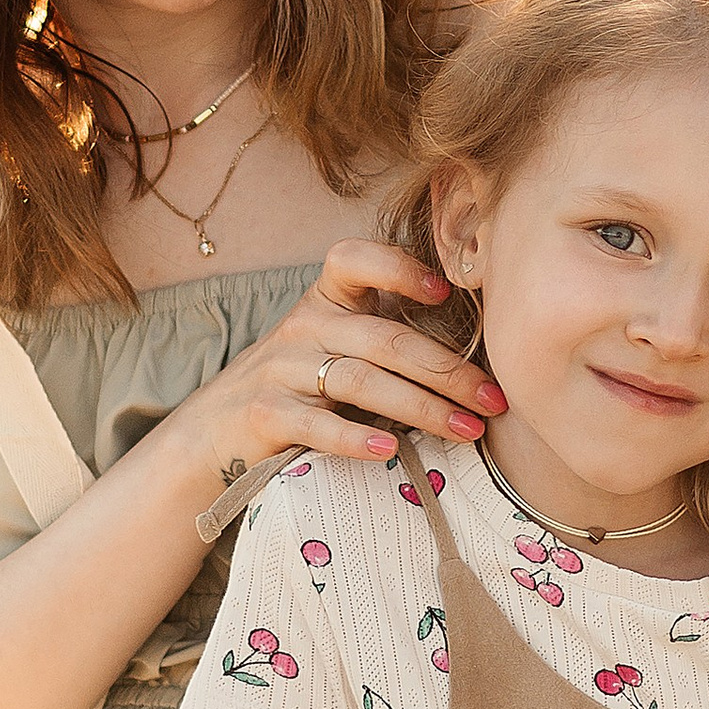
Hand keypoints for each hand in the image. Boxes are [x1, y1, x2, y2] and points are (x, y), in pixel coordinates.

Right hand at [190, 241, 505, 488]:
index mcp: (324, 300)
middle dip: (447, 370)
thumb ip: (384, 333)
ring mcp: (282, 370)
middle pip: (384, 338)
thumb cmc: (296, 384)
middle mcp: (303, 327)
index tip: (447, 291)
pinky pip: (317, 425)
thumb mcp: (331, 343)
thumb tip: (479, 348)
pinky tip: (391, 450)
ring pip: (361, 382)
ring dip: (422, 408)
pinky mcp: (266, 414)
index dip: (399, 268)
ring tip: (467, 430)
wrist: (214, 431)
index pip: (353, 259)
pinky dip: (355, 439)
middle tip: (494, 399)